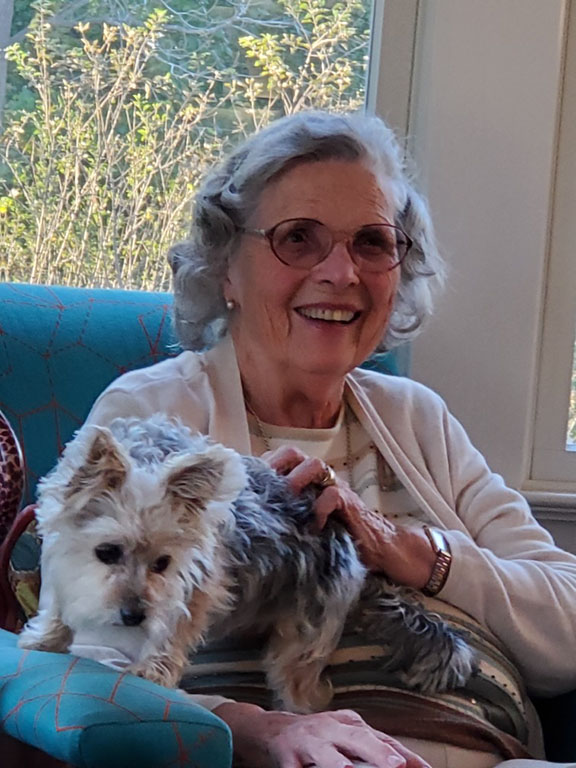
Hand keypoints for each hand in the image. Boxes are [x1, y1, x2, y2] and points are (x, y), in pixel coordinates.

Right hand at [213, 702, 430, 767]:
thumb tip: (410, 763)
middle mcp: (330, 728)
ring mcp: (308, 742)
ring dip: (337, 763)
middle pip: (358, 739)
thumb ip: (375, 748)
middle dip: (378, 753)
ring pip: (325, 754)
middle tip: (396, 765)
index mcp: (349, 723)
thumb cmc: (319, 738)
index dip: (403, 755)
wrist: (271, 730)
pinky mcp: (287, 757)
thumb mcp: (346, 737)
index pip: (382, 739)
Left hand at [262, 446, 435, 588]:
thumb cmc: (339, 538)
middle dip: (275, 464)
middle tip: (262, 486)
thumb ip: (287, 517)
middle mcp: (319, 480)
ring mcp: (335, 488)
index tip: (244, 481)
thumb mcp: (307, 526)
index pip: (278, 460)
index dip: (260, 466)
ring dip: (296, 480)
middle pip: (292, 453)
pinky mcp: (350, 504)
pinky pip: (332, 494)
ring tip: (287, 500)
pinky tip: (313, 526)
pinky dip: (319, 508)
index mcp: (305, 482)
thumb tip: (251, 523)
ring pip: (314, 465)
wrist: (383, 549)